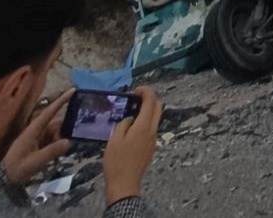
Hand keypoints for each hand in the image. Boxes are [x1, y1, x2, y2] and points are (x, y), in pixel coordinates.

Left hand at [2, 89, 73, 184]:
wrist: (4, 178)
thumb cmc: (17, 168)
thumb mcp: (34, 162)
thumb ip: (51, 152)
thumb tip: (68, 142)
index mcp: (33, 131)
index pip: (49, 112)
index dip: (61, 101)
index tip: (73, 90)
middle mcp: (36, 131)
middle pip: (56, 124)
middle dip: (64, 131)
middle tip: (69, 142)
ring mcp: (37, 138)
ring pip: (56, 133)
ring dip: (61, 140)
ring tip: (62, 151)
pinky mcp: (39, 145)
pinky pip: (53, 141)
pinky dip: (58, 145)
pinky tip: (59, 153)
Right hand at [102, 86, 162, 205]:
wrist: (124, 183)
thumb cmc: (116, 161)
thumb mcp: (115, 139)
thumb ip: (124, 123)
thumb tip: (131, 117)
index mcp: (144, 127)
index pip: (151, 102)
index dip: (146, 91)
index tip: (136, 90)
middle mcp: (153, 131)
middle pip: (158, 107)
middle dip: (149, 98)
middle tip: (134, 98)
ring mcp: (154, 139)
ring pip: (155, 118)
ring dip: (147, 110)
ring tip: (130, 111)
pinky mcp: (151, 146)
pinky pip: (151, 128)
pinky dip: (145, 121)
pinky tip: (131, 126)